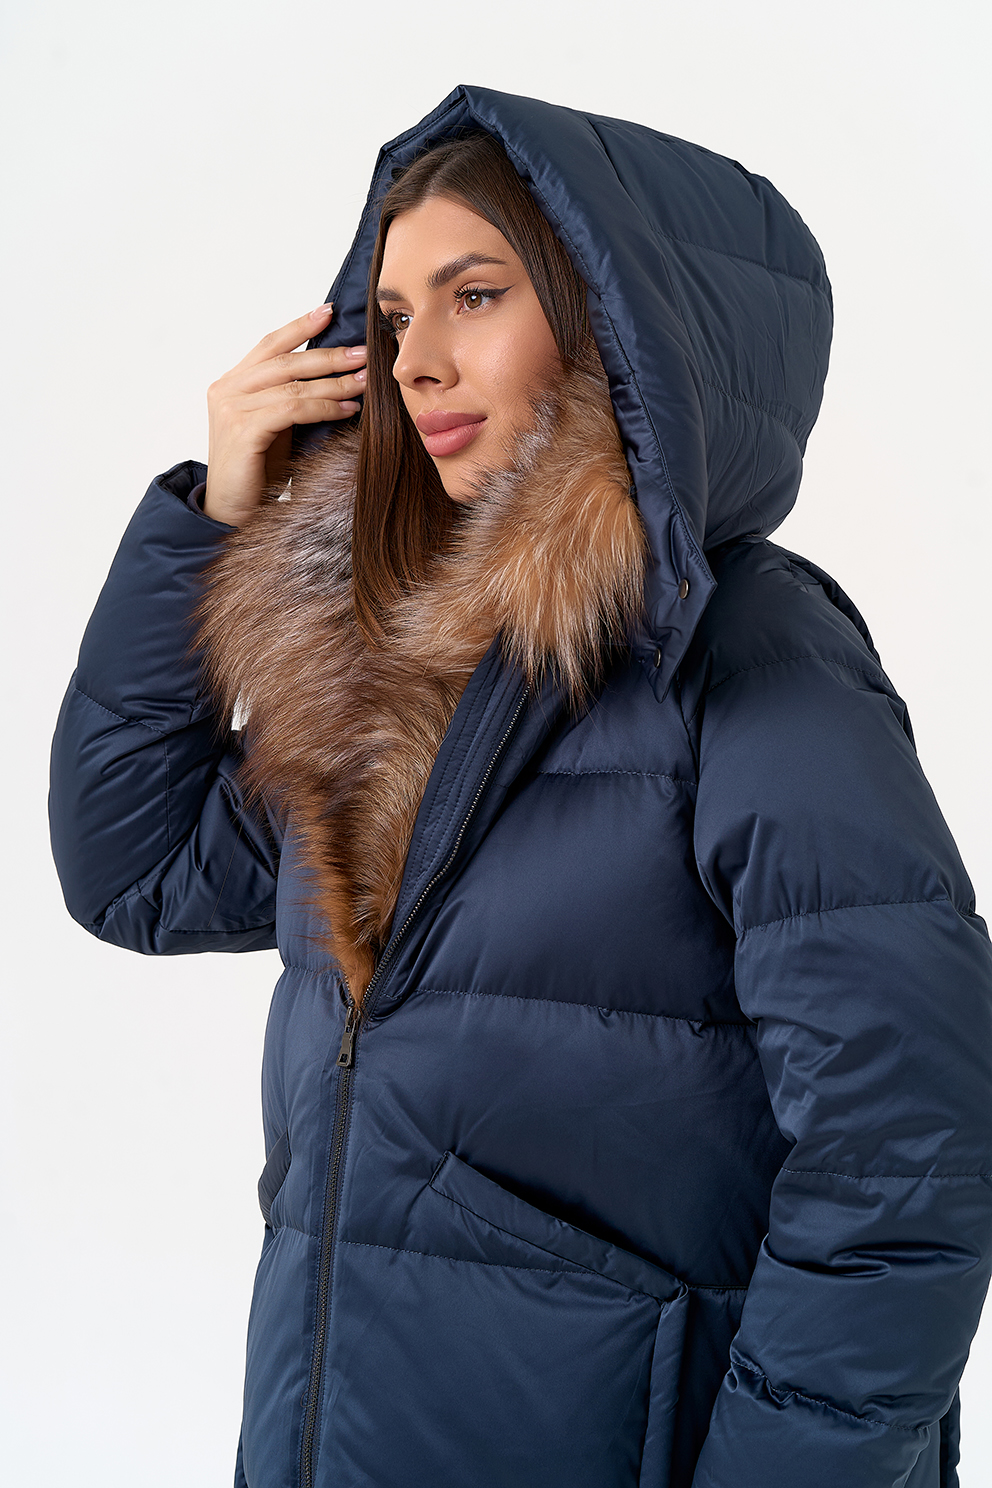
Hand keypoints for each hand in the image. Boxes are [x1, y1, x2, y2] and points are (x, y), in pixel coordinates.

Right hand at [203, 303, 365, 526]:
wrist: (230, 511)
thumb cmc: (256, 471)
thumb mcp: (274, 425)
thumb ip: (289, 398)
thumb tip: (335, 377)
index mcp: (232, 383)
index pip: (269, 345)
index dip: (300, 327)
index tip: (329, 312)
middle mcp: (227, 389)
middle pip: (286, 361)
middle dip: (329, 356)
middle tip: (363, 353)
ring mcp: (231, 408)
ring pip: (293, 385)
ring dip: (334, 383)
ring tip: (364, 383)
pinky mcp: (242, 430)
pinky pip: (292, 409)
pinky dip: (324, 407)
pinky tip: (347, 409)